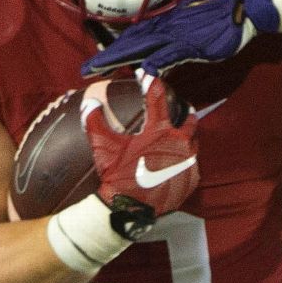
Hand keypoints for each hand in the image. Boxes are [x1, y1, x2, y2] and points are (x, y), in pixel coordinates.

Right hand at [80, 75, 199, 238]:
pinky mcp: (191, 179)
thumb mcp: (103, 146)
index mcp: (160, 131)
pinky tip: (174, 164)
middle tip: (181, 109)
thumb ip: (95, 121)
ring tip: (176, 140)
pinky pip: (191, 166)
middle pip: (189, 120)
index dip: (152, 83)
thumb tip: (89, 102)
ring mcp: (189, 162)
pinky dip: (183, 163)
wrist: (129, 209)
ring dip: (185, 140)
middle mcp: (180, 143)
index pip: (157, 98)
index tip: (148, 73)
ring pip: (192, 144)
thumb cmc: (117, 175)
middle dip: (185, 113)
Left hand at [83, 0, 278, 76]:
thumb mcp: (197, 20)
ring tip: (97, 70)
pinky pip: (170, 54)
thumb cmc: (225, 10)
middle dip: (107, 56)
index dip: (115, 47)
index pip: (135, 35)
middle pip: (130, 42)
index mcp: (168, 21)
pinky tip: (141, 72)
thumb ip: (181, 35)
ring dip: (118, 59)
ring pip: (141, 47)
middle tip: (85, 69)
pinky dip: (155, 63)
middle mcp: (167, 26)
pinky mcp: (193, 43)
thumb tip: (171, 47)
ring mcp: (178, 34)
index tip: (98, 59)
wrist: (246, 1)